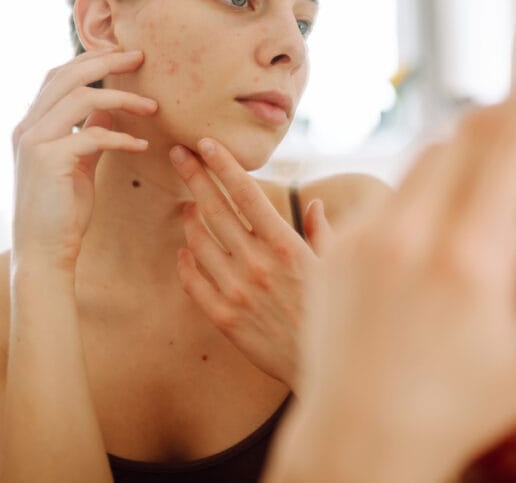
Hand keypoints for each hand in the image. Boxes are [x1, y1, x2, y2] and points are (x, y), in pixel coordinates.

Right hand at [11, 49, 157, 272]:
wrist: (43, 253)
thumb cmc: (62, 212)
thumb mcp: (78, 164)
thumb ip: (88, 134)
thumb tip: (108, 109)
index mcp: (30, 126)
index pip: (58, 76)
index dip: (90, 60)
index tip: (124, 56)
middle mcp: (27, 128)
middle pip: (67, 75)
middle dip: (107, 61)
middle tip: (141, 57)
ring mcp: (34, 142)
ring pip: (81, 98)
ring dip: (122, 98)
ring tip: (152, 106)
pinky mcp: (49, 161)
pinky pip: (92, 135)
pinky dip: (121, 136)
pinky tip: (141, 145)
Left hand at [169, 137, 329, 388]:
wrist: (329, 373)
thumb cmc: (337, 315)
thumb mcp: (337, 268)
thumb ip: (322, 232)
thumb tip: (314, 204)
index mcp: (287, 246)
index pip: (247, 194)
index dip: (224, 165)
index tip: (206, 143)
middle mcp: (258, 264)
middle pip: (215, 210)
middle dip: (194, 176)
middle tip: (177, 154)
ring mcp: (238, 292)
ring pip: (198, 242)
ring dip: (188, 217)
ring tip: (186, 204)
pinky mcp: (225, 318)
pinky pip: (194, 282)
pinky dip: (185, 262)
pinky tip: (184, 251)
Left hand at [269, 74, 515, 482]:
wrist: (362, 436)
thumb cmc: (464, 407)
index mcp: (470, 260)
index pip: (514, 141)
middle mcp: (409, 235)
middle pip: (468, 131)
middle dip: (515, 114)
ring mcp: (364, 236)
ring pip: (426, 155)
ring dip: (470, 151)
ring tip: (499, 180)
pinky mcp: (337, 246)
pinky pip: (392, 190)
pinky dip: (429, 187)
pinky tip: (446, 222)